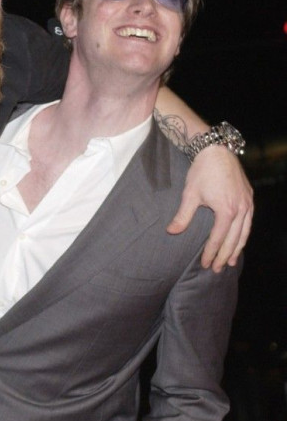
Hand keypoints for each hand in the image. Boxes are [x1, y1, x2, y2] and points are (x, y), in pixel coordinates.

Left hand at [167, 147, 252, 270]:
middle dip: (224, 255)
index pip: (218, 238)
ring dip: (237, 248)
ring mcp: (247, 203)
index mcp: (226, 211)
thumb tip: (171, 232)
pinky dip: (244, 234)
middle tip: (216, 269)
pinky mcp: (249, 197)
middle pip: (234, 239)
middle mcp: (241, 209)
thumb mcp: (189, 195)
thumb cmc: (201, 172)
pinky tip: (239, 240)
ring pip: (244, 232)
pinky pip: (249, 221)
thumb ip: (182, 216)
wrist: (216, 151)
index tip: (204, 264)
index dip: (211, 253)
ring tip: (230, 262)